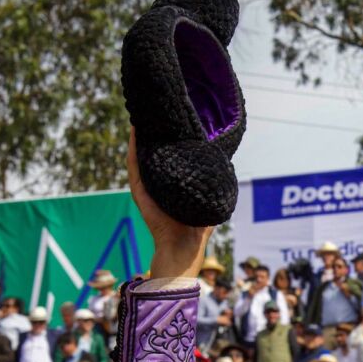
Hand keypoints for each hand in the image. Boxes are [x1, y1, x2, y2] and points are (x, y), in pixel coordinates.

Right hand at [127, 127, 213, 278]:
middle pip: (153, 154)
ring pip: (140, 156)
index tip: (174, 122)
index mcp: (172, 185)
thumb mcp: (208, 202)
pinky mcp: (139, 191)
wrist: (182, 248)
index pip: (169, 159)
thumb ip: (215, 186)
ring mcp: (146, 186)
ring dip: (140, 136)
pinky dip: (134, 147)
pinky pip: (134, 165)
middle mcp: (157, 184)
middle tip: (157, 113)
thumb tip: (229, 166)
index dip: (170, 141)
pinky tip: (136, 130)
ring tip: (143, 116)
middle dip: (153, 135)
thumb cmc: (196, 230)